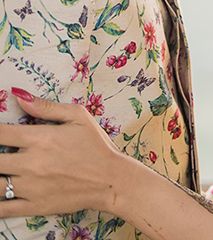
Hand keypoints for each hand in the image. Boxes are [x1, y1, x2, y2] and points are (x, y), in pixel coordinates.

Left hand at [0, 88, 125, 215]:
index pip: (1, 133)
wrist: (110, 179)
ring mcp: (30, 187)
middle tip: (1, 153)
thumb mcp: (78, 116)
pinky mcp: (33, 207)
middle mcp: (30, 163)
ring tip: (1, 170)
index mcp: (40, 138)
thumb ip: (45, 106)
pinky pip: (3, 209)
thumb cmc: (95, 145)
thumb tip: (18, 95)